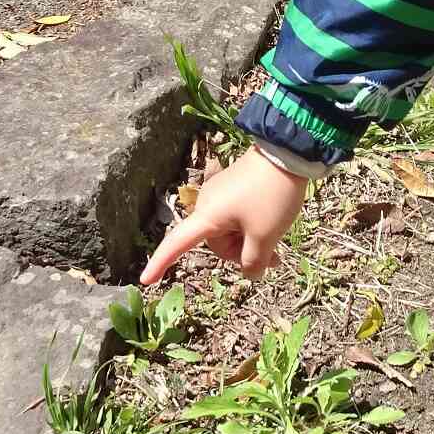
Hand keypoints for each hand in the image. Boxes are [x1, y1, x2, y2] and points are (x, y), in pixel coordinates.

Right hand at [140, 146, 309, 283]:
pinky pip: (237, 218)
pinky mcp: (234, 187)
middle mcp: (207, 204)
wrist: (288, 153)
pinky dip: (252, 227)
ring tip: (276, 238)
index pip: (177, 244)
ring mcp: (221, 195)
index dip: (161, 263)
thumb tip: (252, 273)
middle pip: (217, 244)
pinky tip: (272, 224)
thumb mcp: (266, 236)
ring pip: (230, 232)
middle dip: (241, 252)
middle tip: (272, 254)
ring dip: (250, 240)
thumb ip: (254, 262)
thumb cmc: (272, 196)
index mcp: (207, 216)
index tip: (144, 281)